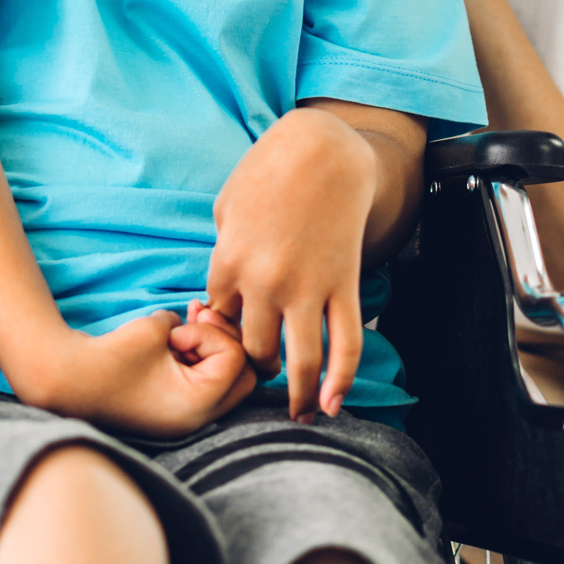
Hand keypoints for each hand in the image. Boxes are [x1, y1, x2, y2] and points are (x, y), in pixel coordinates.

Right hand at [24, 308, 255, 439]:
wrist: (67, 381)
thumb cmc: (112, 356)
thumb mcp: (159, 328)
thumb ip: (194, 324)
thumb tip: (208, 326)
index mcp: (197, 406)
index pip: (236, 360)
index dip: (212, 334)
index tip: (178, 334)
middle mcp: (197, 420)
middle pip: (243, 377)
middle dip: (226, 342)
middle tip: (198, 320)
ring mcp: (185, 420)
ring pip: (227, 379)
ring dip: (212, 348)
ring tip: (187, 320)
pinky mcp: (173, 412)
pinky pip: (204, 382)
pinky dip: (197, 358)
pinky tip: (176, 336)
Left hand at [207, 107, 376, 422]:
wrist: (325, 149)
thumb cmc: (270, 169)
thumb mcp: (228, 205)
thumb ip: (223, 250)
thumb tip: (225, 291)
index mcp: (228, 260)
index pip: (218, 318)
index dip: (223, 331)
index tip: (232, 335)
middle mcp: (265, 283)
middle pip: (254, 348)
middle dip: (256, 365)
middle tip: (264, 373)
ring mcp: (307, 287)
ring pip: (298, 360)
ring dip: (297, 395)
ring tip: (299, 414)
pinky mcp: (343, 284)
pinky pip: (345, 343)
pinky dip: (340, 380)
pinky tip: (333, 403)